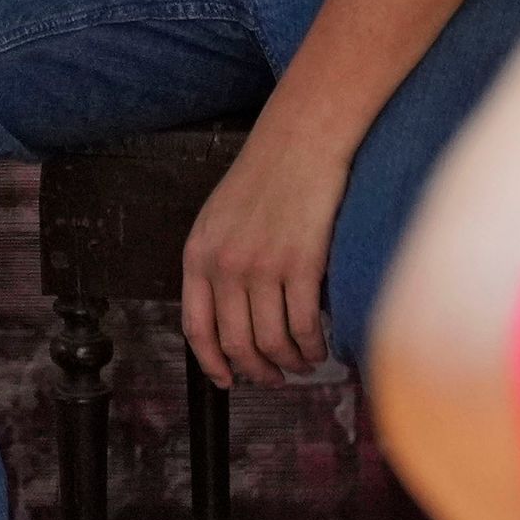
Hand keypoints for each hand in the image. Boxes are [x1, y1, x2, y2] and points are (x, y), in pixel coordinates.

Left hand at [181, 109, 358, 386]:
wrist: (301, 140)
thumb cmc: (265, 175)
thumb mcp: (218, 218)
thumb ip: (215, 263)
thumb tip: (228, 314)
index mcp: (198, 255)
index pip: (197, 328)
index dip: (212, 363)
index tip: (227, 379)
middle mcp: (225, 265)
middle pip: (237, 343)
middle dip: (258, 371)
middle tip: (274, 378)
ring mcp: (263, 266)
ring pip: (273, 342)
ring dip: (290, 363)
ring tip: (303, 363)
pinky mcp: (302, 264)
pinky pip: (305, 325)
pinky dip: (314, 345)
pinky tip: (322, 346)